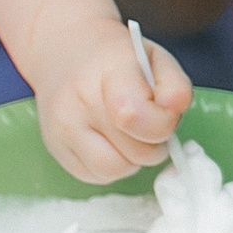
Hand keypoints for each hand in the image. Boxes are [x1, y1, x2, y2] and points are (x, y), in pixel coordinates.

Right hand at [23, 14, 189, 182]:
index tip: (164, 112)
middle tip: (150, 124)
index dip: (163, 123)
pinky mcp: (56, 149)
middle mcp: (79, 101)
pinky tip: (111, 142)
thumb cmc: (119, 61)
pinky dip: (113, 166)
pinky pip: (96, 176)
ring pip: (115, 170)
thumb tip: (173, 111)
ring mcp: (63, 128)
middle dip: (154, 143)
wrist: (65, 55)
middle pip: (136, 151)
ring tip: (131, 136)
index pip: (135, 116)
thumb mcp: (157, 59)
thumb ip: (176, 87)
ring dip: (133, 159)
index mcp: (109, 71)